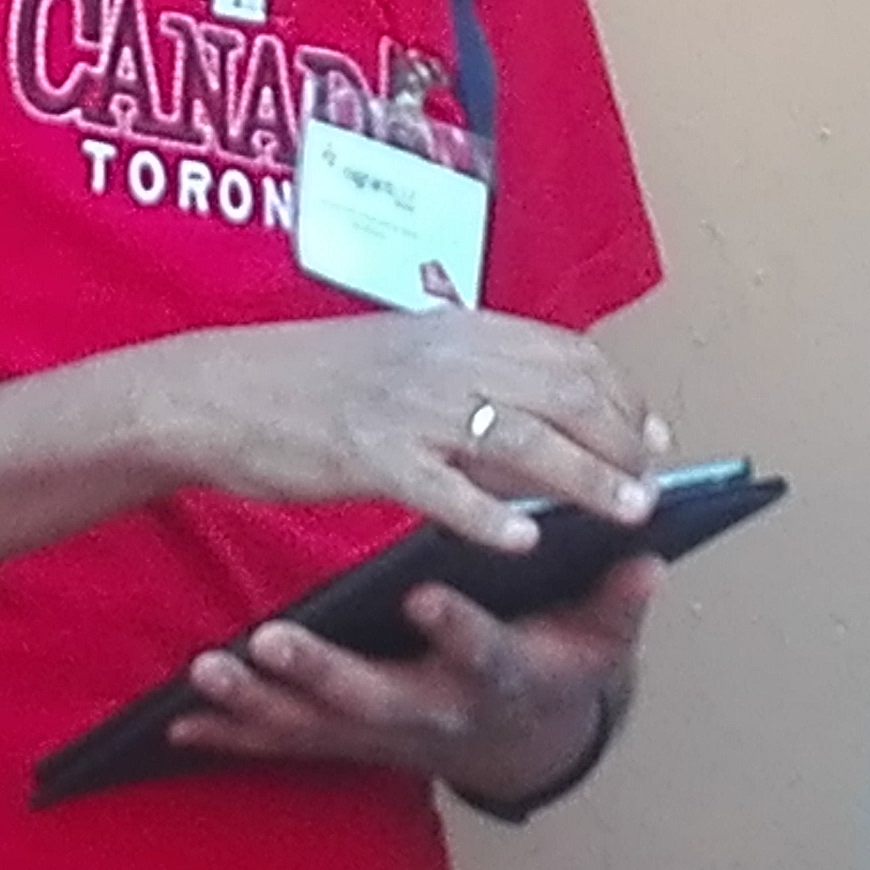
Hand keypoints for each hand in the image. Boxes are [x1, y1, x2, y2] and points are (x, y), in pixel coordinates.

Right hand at [130, 305, 667, 548]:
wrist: (217, 392)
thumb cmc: (304, 382)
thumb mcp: (398, 360)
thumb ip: (467, 380)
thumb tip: (534, 416)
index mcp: (454, 329)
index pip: (566, 353)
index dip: (622, 395)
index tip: (653, 434)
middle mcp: (444, 358)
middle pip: (564, 393)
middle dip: (622, 440)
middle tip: (653, 485)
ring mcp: (409, 406)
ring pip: (524, 438)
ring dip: (587, 477)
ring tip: (628, 510)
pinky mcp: (371, 454)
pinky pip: (445, 487)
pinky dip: (491, 514)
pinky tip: (524, 540)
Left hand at [166, 554, 655, 796]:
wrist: (527, 743)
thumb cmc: (559, 668)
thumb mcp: (598, 641)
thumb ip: (616, 604)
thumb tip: (649, 562)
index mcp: (494, 678)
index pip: (480, 651)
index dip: (457, 627)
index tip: (427, 594)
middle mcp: (433, 714)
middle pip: (373, 699)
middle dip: (321, 674)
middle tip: (270, 641)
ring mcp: (383, 734)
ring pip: (316, 725)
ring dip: (258, 703)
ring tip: (206, 669)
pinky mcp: (348, 742)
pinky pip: (285, 745)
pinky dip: (233, 736)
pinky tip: (179, 724)